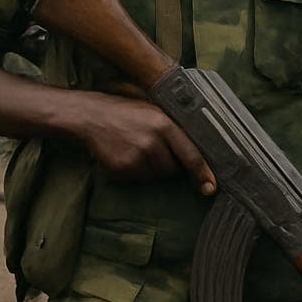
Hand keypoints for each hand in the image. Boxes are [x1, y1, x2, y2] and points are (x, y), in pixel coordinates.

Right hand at [67, 92, 215, 194]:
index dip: (203, 174)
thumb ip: (174, 130)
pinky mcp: (123, 168)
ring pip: (155, 176)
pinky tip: (126, 155)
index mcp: (164, 124)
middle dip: (168, 165)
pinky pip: (138, 179)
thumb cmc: (127, 113)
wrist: (92, 116)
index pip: (191, 155)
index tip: (210, 188)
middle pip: (172, 169)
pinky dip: (135, 172)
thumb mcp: (154, 112)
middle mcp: (152, 141)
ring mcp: (136, 156)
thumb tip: (198, 153)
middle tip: (153, 150)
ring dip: (151, 169)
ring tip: (137, 150)